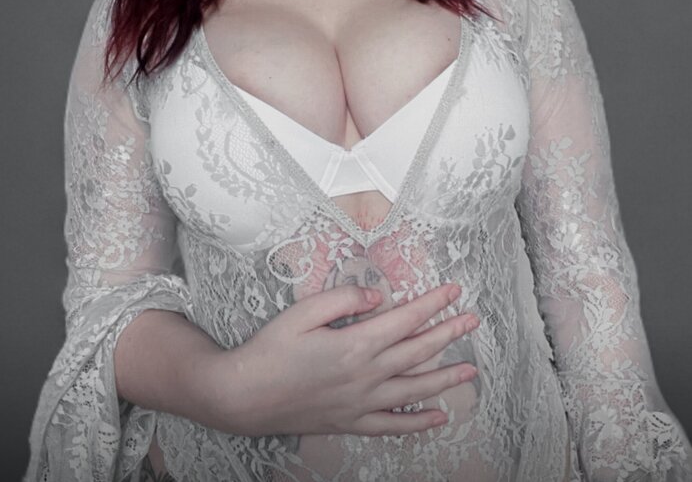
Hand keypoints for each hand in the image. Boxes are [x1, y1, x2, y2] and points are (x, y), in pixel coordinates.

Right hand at [212, 283, 479, 437]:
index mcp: (355, 345)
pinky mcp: (350, 423)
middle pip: (417, 352)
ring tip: (470, 370)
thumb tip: (376, 298)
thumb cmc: (270, 350)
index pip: (406, 320)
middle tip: (472, 320)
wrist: (243, 397)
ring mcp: (360, 403)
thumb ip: (342, 300)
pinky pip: (393, 426)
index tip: (454, 292)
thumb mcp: (302, 312)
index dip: (433, 304)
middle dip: (448, 334)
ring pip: (414, 390)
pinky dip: (418, 423)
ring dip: (445, 379)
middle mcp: (365, 376)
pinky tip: (437, 418)